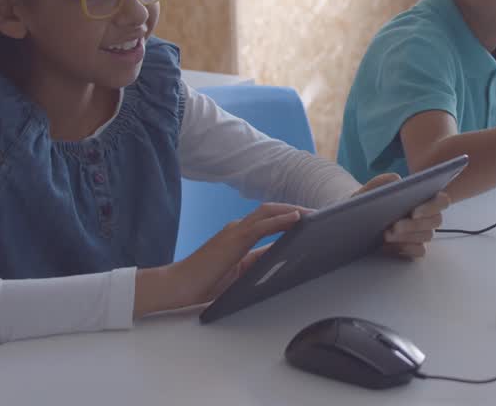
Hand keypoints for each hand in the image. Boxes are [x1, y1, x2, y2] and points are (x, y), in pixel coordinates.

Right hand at [179, 202, 311, 305]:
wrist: (178, 286)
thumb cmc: (205, 283)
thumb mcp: (239, 273)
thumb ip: (258, 262)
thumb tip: (283, 259)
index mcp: (238, 236)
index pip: (269, 221)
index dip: (289, 218)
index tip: (309, 221)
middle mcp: (237, 228)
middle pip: (271, 211)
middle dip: (295, 210)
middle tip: (318, 214)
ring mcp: (234, 231)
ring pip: (268, 213)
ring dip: (292, 210)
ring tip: (312, 214)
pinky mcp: (233, 239)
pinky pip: (261, 225)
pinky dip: (280, 219)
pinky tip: (296, 218)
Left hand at [352, 174, 450, 258]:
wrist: (358, 220)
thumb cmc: (370, 203)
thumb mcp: (372, 189)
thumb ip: (383, 181)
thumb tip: (397, 180)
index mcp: (424, 197)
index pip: (442, 201)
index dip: (432, 207)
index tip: (414, 213)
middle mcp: (427, 215)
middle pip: (436, 221)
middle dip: (415, 225)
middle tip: (395, 226)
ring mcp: (422, 232)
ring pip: (427, 236)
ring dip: (407, 236)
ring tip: (386, 235)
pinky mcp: (414, 247)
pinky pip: (419, 250)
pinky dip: (405, 248)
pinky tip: (388, 246)